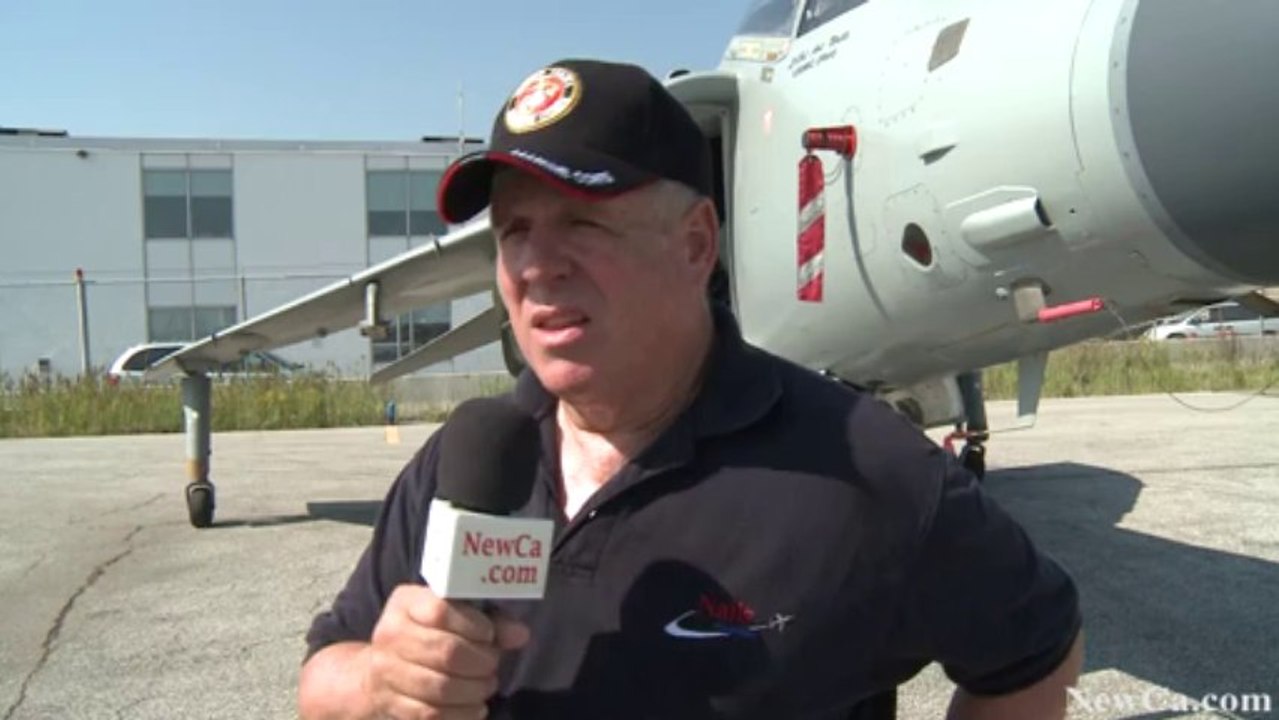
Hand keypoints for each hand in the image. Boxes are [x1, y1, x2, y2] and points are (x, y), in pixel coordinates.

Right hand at [365, 584, 529, 718]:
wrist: (386, 668)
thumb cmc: (432, 633)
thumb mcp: (457, 615)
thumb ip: (491, 621)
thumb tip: (520, 634)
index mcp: (406, 603)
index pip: (441, 611)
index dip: (474, 626)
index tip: (489, 635)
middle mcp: (389, 635)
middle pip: (446, 652)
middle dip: (481, 662)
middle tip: (492, 664)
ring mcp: (386, 672)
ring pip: (441, 688)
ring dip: (475, 690)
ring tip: (486, 685)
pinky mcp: (391, 704)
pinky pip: (432, 715)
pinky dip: (462, 714)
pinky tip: (475, 707)